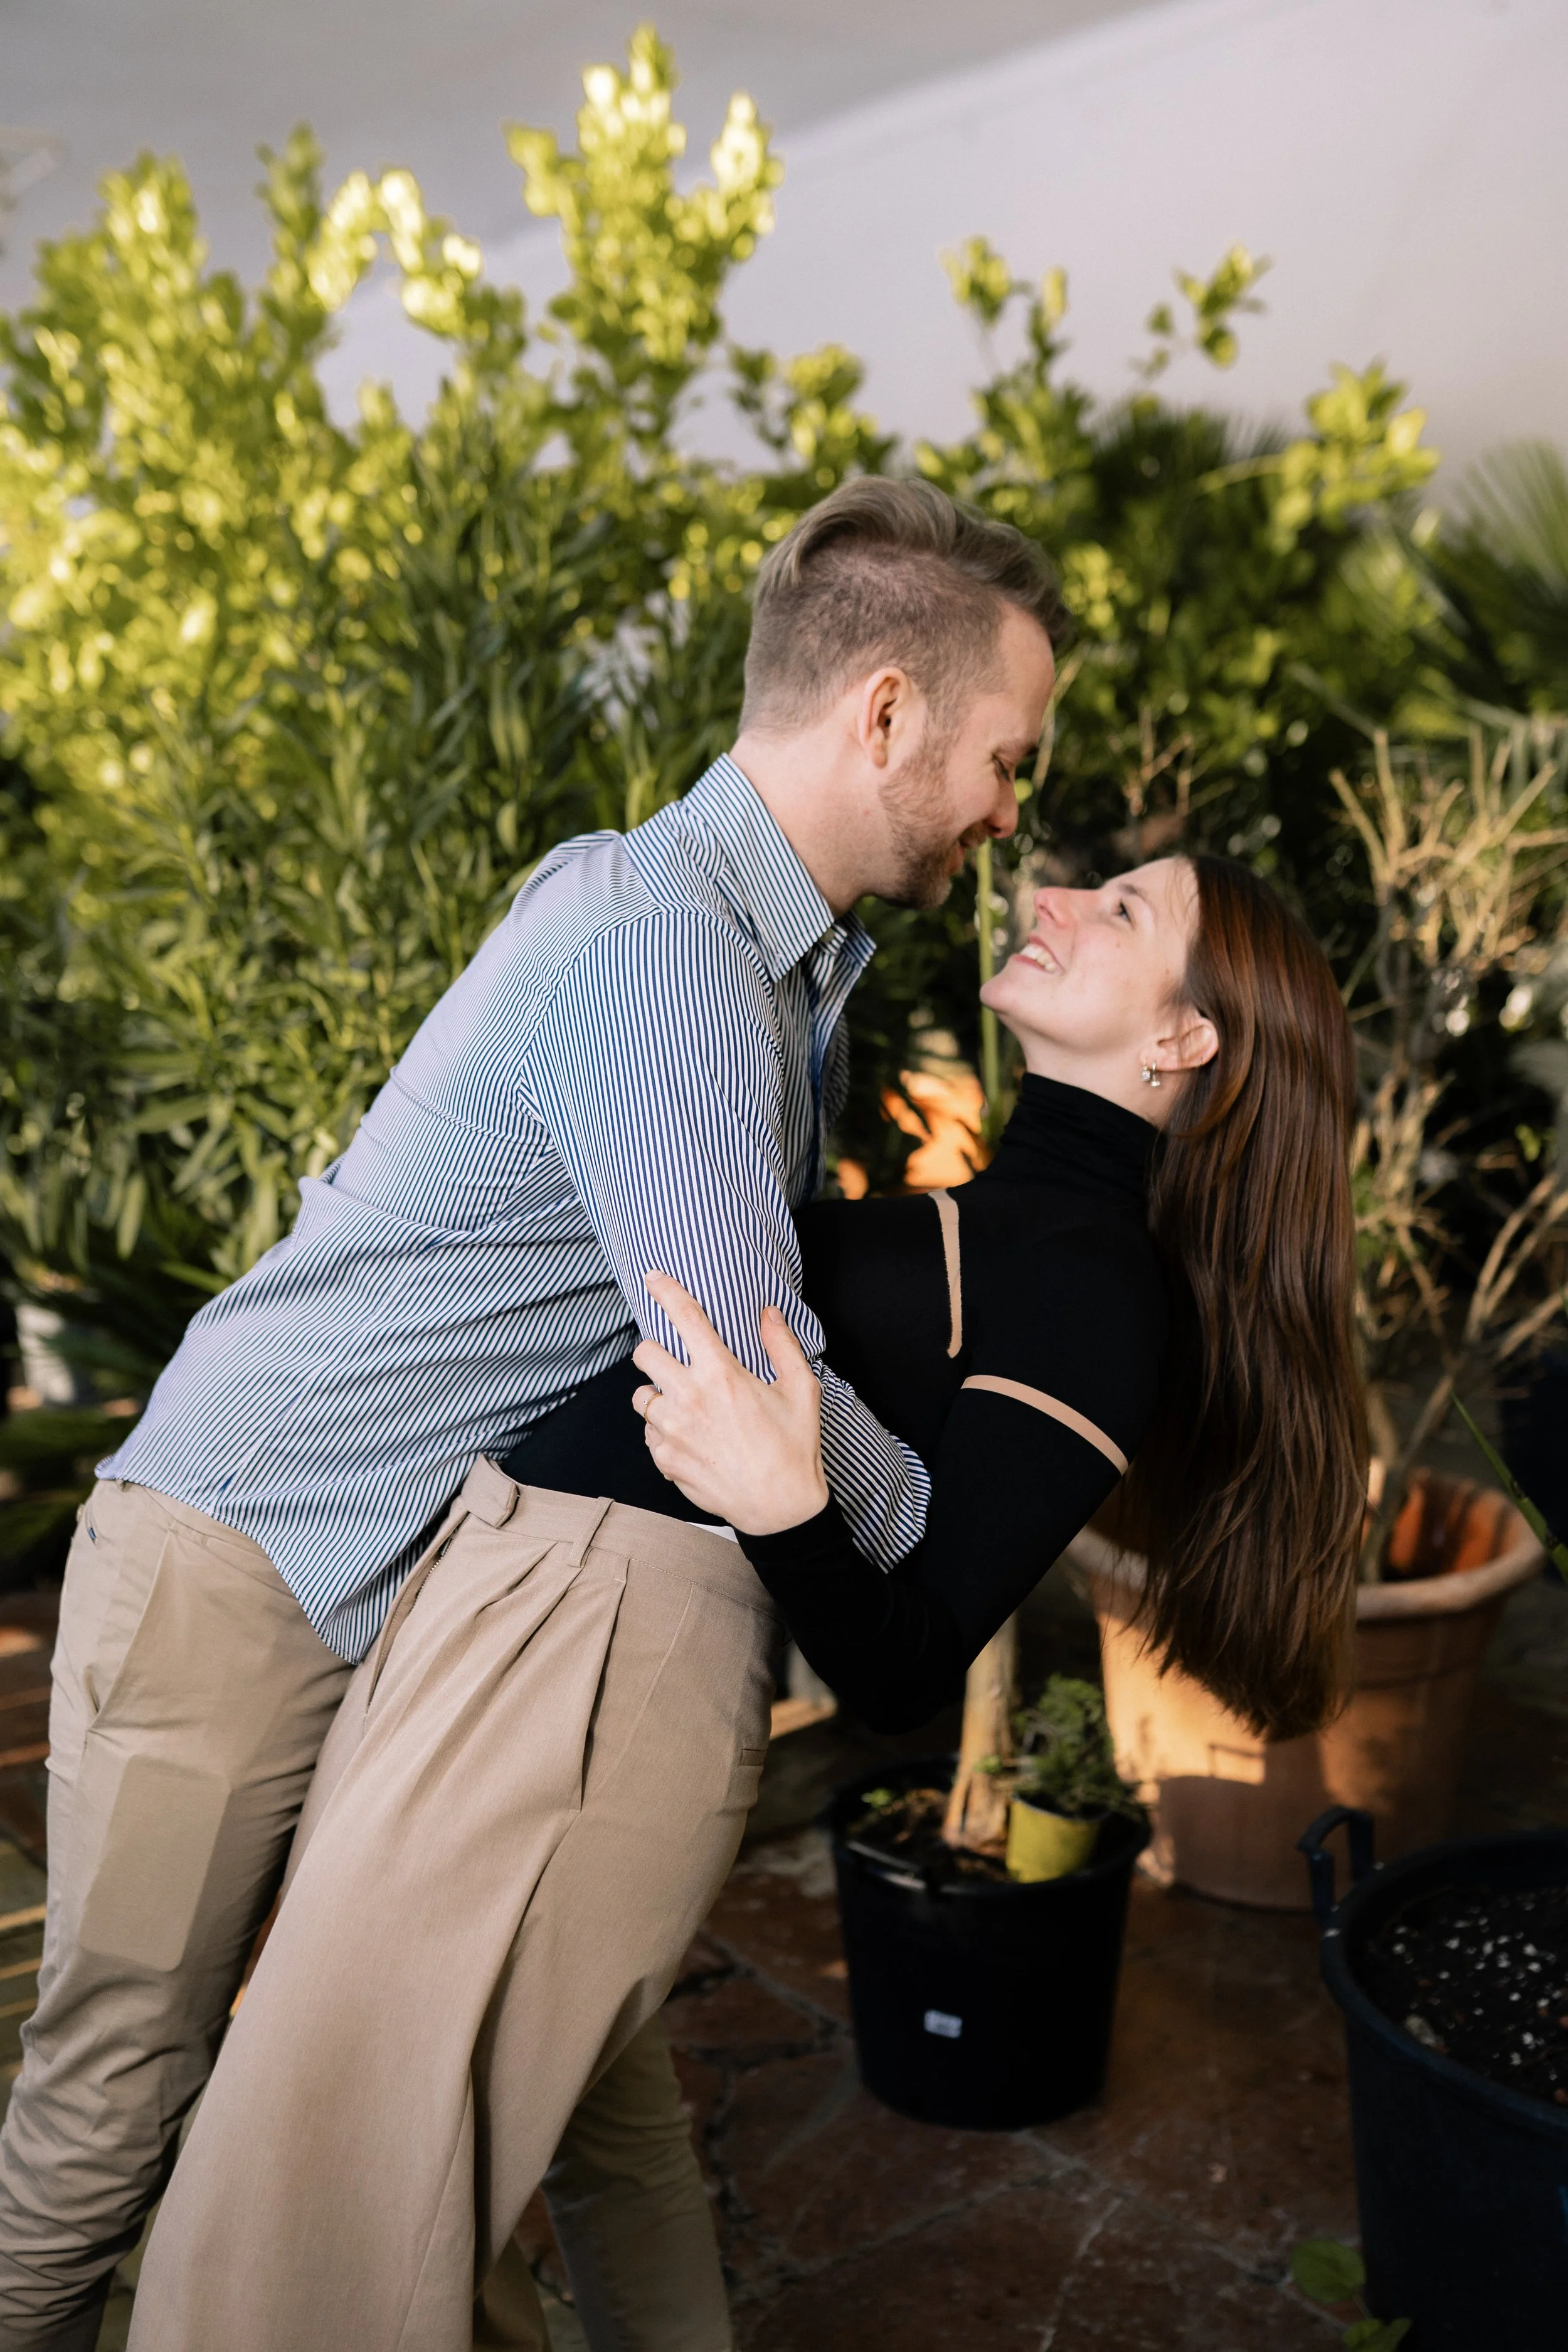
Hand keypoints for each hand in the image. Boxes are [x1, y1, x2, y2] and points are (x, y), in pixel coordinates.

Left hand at [632, 1272, 829, 1534]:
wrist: (781, 1509)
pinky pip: (649, 1433)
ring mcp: (672, 1431)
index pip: (684, 1318)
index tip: (652, 1278)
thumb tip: (768, 1313)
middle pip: (644, 1354)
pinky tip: (689, 1438)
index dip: (665, 1291)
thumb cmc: (794, 1448)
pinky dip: (663, 1431)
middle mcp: (689, 1398)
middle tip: (675, 1363)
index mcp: (721, 1374)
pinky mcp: (665, 1459)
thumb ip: (782, 1345)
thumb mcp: (801, 1390)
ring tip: (685, 1407)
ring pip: (642, 1396)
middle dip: (654, 1351)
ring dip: (658, 1395)